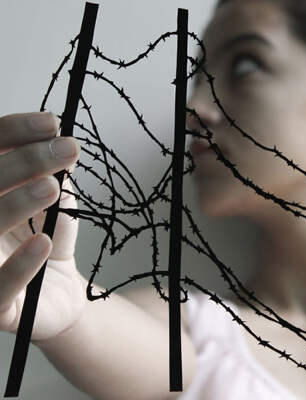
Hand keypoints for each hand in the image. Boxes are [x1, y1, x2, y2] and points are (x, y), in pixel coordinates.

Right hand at [0, 111, 84, 342]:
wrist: (59, 299)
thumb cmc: (46, 242)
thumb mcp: (53, 205)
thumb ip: (50, 176)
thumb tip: (58, 140)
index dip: (11, 134)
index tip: (51, 122)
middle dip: (22, 164)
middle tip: (67, 149)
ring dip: (15, 205)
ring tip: (52, 187)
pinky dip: (19, 266)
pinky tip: (42, 243)